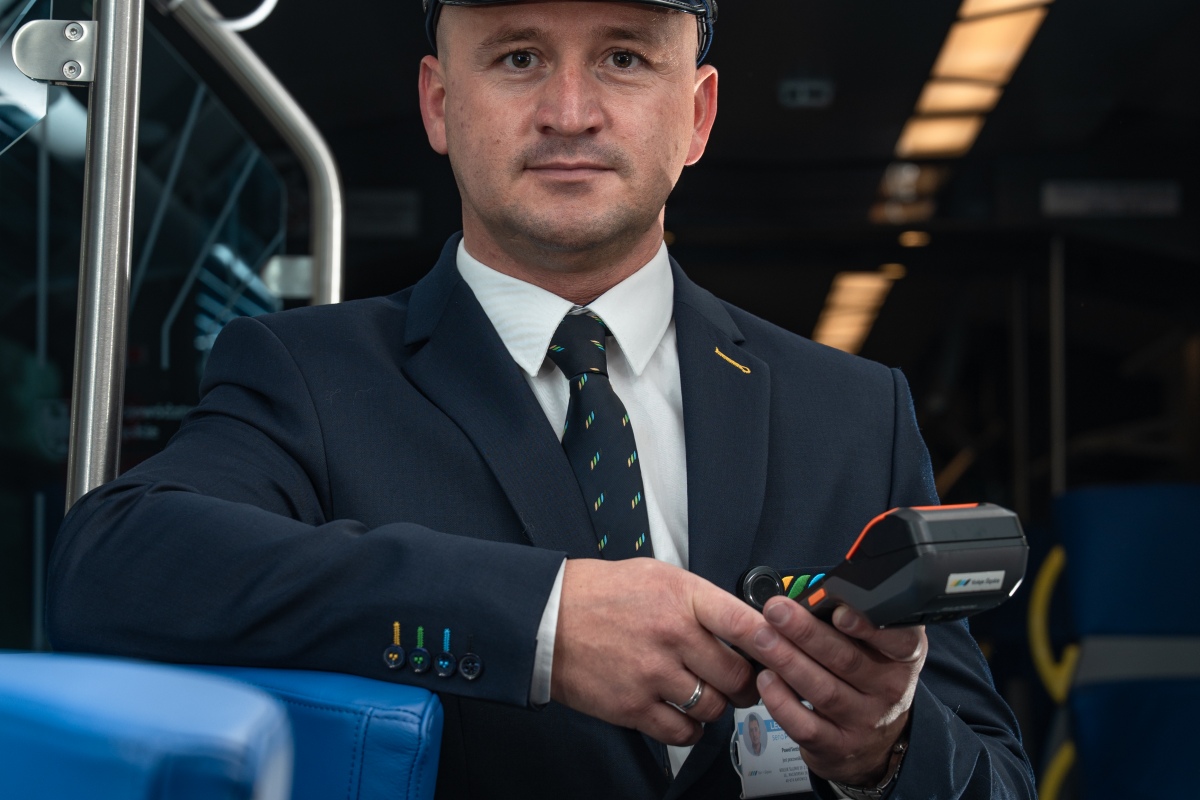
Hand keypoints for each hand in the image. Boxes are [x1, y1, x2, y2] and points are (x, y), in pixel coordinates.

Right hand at [551, 558, 761, 744]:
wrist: (547, 619)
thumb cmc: (600, 594)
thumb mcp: (656, 575)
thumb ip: (699, 598)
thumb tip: (743, 620)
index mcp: (681, 597)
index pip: (745, 623)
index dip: (773, 642)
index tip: (782, 651)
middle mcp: (671, 635)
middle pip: (737, 675)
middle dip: (746, 684)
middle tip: (741, 682)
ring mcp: (652, 673)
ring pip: (713, 708)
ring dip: (716, 707)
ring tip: (705, 695)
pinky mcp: (633, 706)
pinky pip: (683, 733)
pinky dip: (691, 730)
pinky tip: (685, 716)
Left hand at [746, 598, 925, 785]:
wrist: (874, 744)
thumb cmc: (867, 679)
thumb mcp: (877, 649)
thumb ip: (853, 621)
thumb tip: (811, 592)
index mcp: (902, 658)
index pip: (899, 641)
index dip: (868, 626)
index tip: (838, 611)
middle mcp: (889, 691)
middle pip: (847, 660)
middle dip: (807, 632)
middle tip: (777, 610)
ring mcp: (864, 721)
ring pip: (824, 691)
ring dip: (788, 661)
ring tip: (762, 638)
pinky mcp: (837, 746)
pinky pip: (806, 726)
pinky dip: (782, 702)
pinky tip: (765, 680)